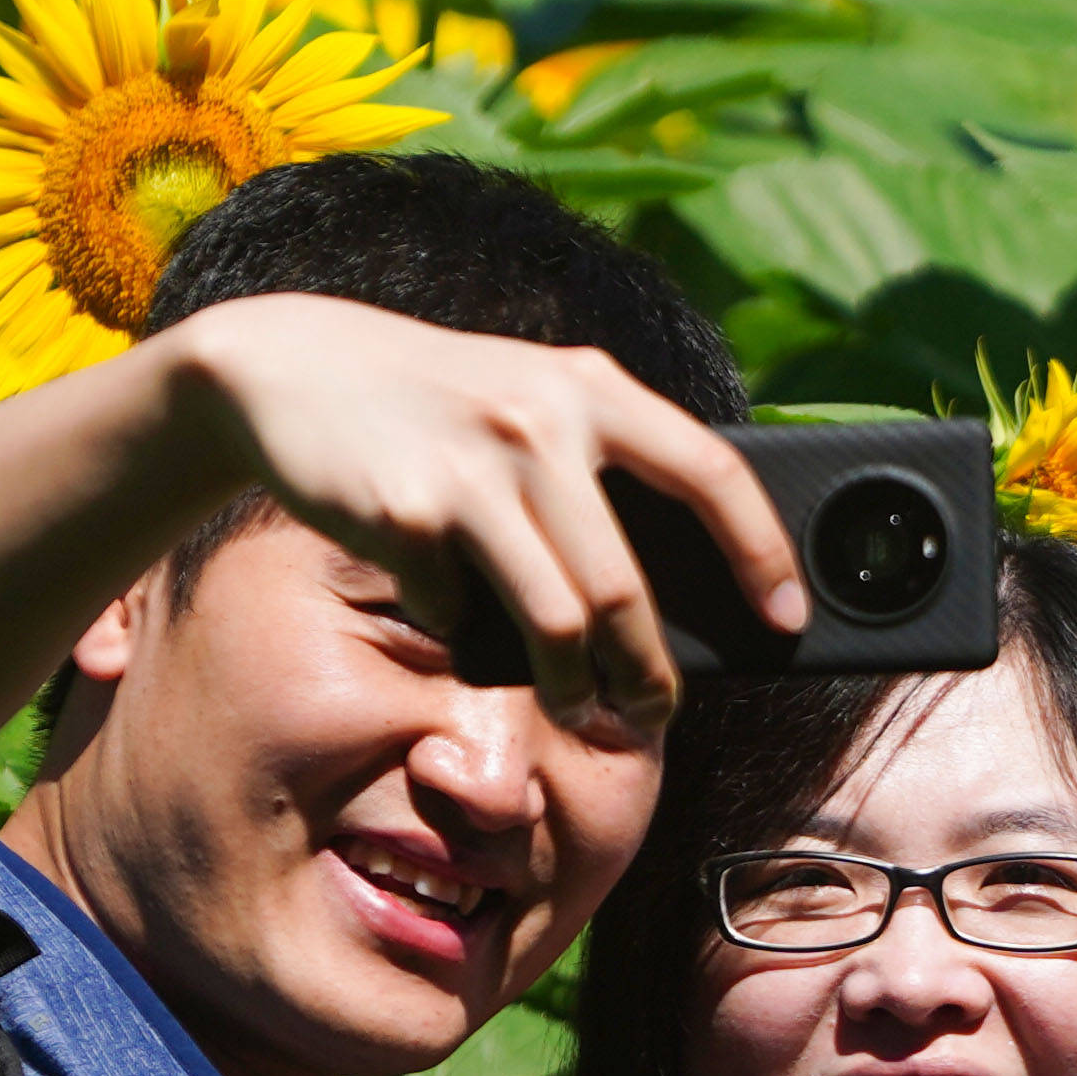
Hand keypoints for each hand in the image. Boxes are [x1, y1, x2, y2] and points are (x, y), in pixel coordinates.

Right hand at [162, 292, 798, 727]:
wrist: (290, 365)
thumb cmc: (441, 400)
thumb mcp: (533, 396)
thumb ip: (604, 463)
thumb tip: (678, 591)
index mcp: (592, 387)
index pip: (713, 473)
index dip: (762, 553)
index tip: (786, 616)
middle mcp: (541, 422)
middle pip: (626, 589)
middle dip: (650, 671)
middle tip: (656, 710)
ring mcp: (471, 469)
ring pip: (557, 623)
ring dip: (573, 686)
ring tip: (578, 706)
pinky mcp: (403, 513)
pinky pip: (455, 613)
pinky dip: (457, 628)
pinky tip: (449, 608)